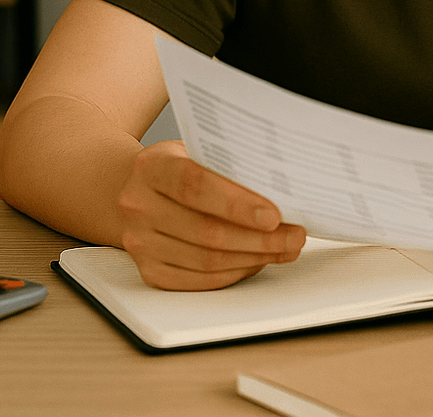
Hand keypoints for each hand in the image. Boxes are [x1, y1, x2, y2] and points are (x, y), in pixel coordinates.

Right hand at [115, 140, 305, 289]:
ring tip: (285, 248)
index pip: (194, 185)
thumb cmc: (181, 167)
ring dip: (254, 257)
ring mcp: (139, 242)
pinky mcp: (149, 271)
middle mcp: (137, 205)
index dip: (236, 203)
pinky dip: (235, 272)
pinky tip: (258, 260)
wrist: (139, 188)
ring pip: (206, 260)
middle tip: (295, 235)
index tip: (274, 215)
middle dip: (260, 238)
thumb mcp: (198, 151)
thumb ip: (229, 165)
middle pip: (206, 231)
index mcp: (150, 166)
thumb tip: (283, 191)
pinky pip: (199, 280)